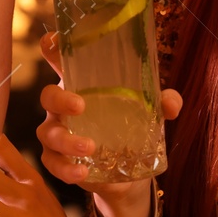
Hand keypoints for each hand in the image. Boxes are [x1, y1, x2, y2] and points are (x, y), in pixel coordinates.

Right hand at [37, 31, 179, 216]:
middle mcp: (63, 108)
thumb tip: (170, 103)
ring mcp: (57, 134)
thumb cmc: (132, 129)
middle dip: (59, 99)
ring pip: (47, 133)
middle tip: (80, 106)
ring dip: (66, 140)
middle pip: (48, 96)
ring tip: (89, 147)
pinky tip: (81, 172)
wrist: (128, 174)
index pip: (62, 62)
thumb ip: (162, 104)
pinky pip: (51, 163)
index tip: (51, 42)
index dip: (52, 49)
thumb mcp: (149, 114)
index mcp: (81, 86)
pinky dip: (65, 168)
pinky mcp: (58, 160)